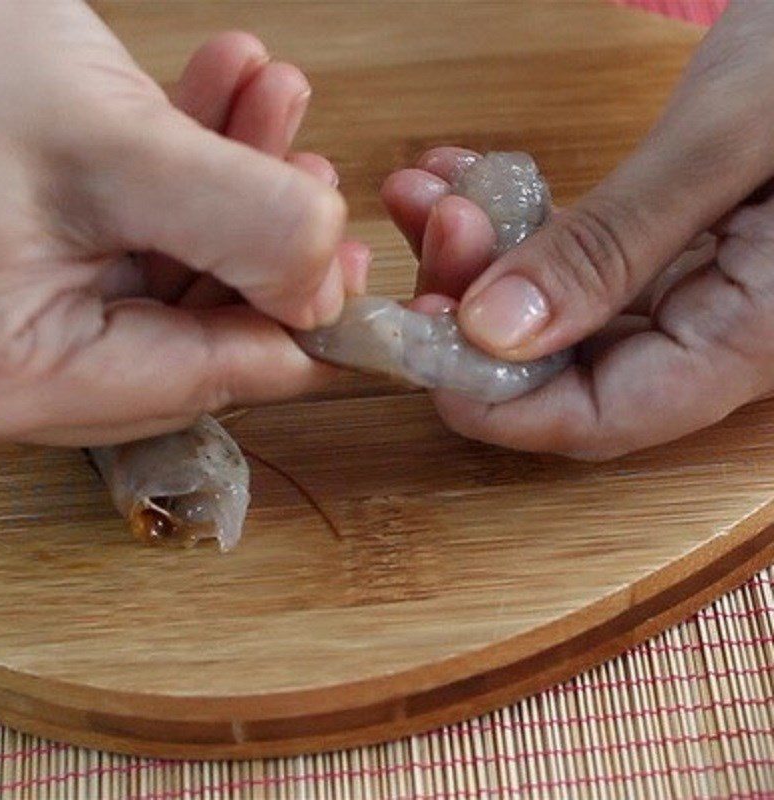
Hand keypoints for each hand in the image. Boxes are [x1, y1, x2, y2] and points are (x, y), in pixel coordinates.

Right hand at [0, 0, 368, 444]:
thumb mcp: (104, 143)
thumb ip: (242, 225)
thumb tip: (327, 291)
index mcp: (28, 372)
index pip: (216, 378)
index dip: (307, 330)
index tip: (363, 277)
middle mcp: (28, 361)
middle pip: (204, 325)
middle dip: (270, 238)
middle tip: (316, 173)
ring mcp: (32, 309)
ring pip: (181, 269)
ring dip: (238, 182)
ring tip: (271, 98)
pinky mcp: (38, 256)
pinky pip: (140, 229)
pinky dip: (189, 163)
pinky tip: (224, 91)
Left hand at [383, 0, 773, 458]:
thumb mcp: (728, 141)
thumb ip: (612, 245)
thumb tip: (494, 335)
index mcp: (752, 338)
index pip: (603, 416)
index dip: (498, 401)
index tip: (419, 349)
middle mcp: (716, 335)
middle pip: (566, 368)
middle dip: (475, 307)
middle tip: (432, 225)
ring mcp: (690, 293)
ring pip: (556, 313)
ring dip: (480, 257)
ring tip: (428, 188)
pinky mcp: (668, 249)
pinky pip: (574, 260)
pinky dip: (516, 223)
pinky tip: (465, 176)